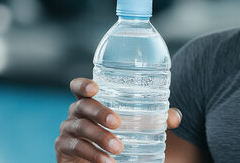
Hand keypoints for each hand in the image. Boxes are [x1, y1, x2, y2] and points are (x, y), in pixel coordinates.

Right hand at [55, 77, 182, 162]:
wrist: (102, 162)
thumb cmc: (117, 136)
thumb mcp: (135, 127)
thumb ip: (155, 120)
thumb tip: (175, 117)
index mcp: (91, 101)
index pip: (79, 87)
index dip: (83, 84)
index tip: (95, 87)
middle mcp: (77, 112)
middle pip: (82, 105)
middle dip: (99, 112)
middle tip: (117, 123)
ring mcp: (68, 130)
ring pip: (80, 127)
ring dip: (99, 137)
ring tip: (118, 148)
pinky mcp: (64, 148)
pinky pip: (75, 147)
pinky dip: (92, 154)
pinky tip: (107, 162)